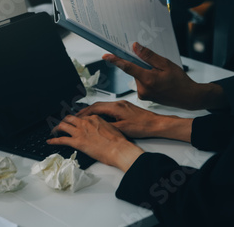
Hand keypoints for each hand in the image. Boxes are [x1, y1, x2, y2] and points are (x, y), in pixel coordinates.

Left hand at [47, 115, 143, 171]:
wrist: (118, 149)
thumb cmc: (118, 141)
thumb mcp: (111, 128)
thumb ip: (103, 126)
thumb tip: (101, 129)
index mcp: (94, 118)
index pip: (81, 117)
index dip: (76, 120)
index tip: (74, 122)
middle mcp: (85, 123)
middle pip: (70, 118)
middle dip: (64, 121)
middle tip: (61, 125)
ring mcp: (80, 132)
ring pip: (63, 126)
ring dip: (56, 128)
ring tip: (53, 131)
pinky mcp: (77, 142)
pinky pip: (61, 140)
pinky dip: (54, 141)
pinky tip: (50, 141)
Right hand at [77, 100, 193, 141]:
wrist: (156, 124)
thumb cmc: (143, 126)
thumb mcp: (123, 129)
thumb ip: (108, 127)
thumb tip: (97, 128)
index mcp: (116, 107)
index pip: (95, 107)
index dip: (84, 112)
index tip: (77, 116)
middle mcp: (118, 103)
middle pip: (98, 105)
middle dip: (87, 111)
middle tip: (78, 116)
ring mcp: (122, 105)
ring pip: (103, 106)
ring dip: (94, 111)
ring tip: (87, 118)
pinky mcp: (126, 108)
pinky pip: (110, 108)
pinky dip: (102, 112)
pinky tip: (101, 118)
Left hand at [102, 43, 202, 109]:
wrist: (188, 97)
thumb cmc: (180, 81)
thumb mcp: (166, 64)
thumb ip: (149, 56)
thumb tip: (135, 47)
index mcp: (148, 80)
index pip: (128, 67)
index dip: (116, 60)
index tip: (105, 56)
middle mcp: (143, 89)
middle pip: (135, 71)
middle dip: (142, 65)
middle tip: (157, 67)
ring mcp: (143, 95)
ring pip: (138, 77)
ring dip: (146, 73)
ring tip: (161, 77)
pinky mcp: (144, 97)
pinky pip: (141, 83)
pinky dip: (147, 79)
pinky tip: (159, 82)